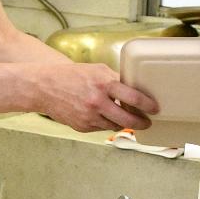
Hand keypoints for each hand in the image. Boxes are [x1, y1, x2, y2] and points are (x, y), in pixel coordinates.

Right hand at [28, 60, 158, 131]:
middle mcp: (98, 102)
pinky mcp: (83, 126)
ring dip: (123, 124)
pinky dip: (106, 124)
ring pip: (115, 126)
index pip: (133, 97)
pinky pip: (101, 128)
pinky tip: (104, 117)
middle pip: (128, 119)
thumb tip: (133, 90)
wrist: (44, 87)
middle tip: (147, 122)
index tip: (155, 108)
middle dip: (141, 123)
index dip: (148, 105)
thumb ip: (115, 79)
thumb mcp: (96, 70)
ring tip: (126, 119)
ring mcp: (90, 116)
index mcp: (104, 83)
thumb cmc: (71, 76)